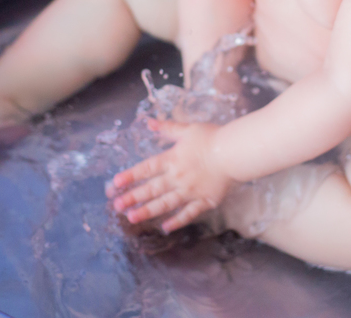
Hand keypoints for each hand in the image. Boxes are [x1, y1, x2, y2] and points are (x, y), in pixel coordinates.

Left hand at [107, 120, 235, 233]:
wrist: (235, 152)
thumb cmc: (212, 137)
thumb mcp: (188, 129)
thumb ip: (168, 128)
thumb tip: (149, 122)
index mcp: (172, 158)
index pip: (146, 168)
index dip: (130, 176)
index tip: (115, 184)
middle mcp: (178, 177)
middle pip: (151, 189)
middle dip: (133, 198)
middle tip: (117, 206)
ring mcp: (190, 191)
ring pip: (165, 204)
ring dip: (147, 211)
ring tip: (132, 218)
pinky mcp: (204, 201)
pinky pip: (188, 214)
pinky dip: (176, 221)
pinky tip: (165, 227)